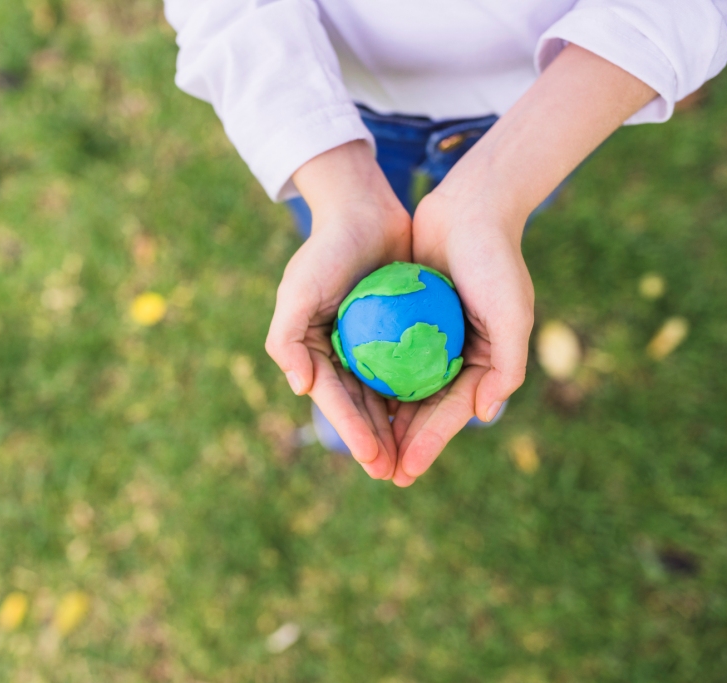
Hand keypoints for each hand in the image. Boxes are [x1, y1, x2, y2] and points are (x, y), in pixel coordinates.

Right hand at [265, 141, 412, 479]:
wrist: (363, 209)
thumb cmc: (326, 250)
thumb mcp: (298, 290)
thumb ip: (287, 339)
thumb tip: (300, 388)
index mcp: (315, 351)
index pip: (335, 399)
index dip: (353, 432)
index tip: (375, 459)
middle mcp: (342, 353)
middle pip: (361, 406)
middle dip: (376, 443)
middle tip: (396, 474)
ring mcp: (371, 343)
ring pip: (388, 395)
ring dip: (399, 429)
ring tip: (415, 460)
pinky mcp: (399, 330)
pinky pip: (411, 367)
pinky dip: (420, 392)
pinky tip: (439, 414)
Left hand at [388, 190, 533, 485]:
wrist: (471, 206)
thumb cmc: (495, 260)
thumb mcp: (512, 312)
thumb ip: (505, 366)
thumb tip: (486, 415)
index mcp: (484, 363)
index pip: (452, 413)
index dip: (429, 444)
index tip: (405, 471)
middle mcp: (456, 355)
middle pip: (423, 408)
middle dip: (403, 443)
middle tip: (380, 474)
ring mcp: (429, 338)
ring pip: (400, 387)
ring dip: (383, 419)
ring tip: (362, 450)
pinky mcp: (405, 318)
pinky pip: (384, 355)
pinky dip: (371, 378)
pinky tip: (348, 398)